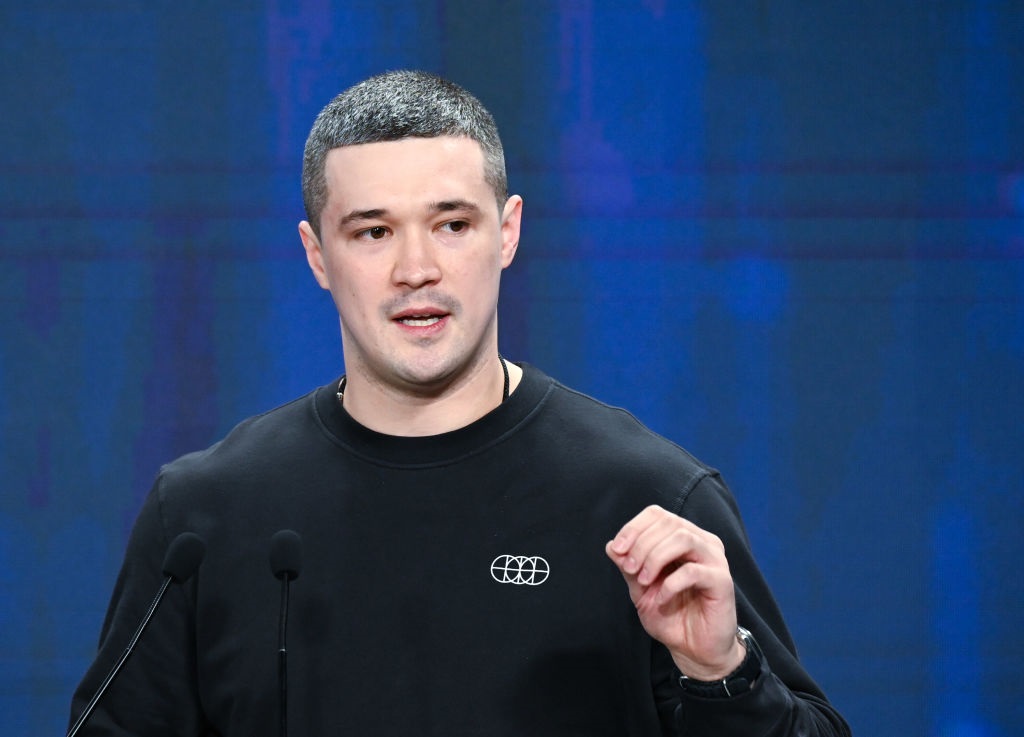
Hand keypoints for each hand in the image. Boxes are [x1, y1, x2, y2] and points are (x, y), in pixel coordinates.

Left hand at [605, 505, 744, 679]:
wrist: (693, 650)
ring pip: (683, 538)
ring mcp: (715, 560)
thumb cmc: (670, 615)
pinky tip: (661, 598)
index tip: (617, 550)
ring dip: (655, 557)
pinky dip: (670, 583)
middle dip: (641, 544)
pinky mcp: (722, 581)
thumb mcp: (640, 589)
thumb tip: (611, 545)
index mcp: (683, 537)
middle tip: (629, 569)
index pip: (657, 514)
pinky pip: (694, 571)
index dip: (633, 528)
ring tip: (643, 580)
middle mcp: (702, 542)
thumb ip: (628, 566)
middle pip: (669, 523)